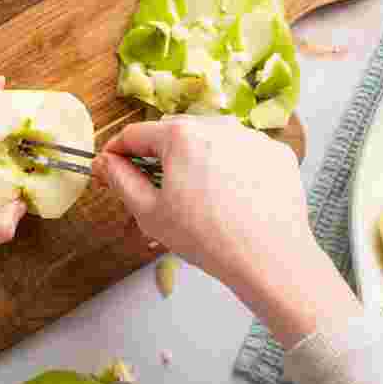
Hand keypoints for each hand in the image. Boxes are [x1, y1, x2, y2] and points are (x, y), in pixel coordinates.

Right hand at [94, 115, 359, 347]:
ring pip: (210, 141)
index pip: (136, 134)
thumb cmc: (206, 238)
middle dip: (158, 156)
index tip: (111, 167)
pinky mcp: (276, 152)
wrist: (271, 258)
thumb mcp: (150, 213)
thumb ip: (121, 180)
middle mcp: (218, 124)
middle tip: (154, 188)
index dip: (117, 151)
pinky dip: (231, 168)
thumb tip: (106, 162)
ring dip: (196, 160)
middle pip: (174, 133)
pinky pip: (242, 153)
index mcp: (181, 135)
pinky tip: (231, 198)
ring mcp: (251, 136)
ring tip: (198, 198)